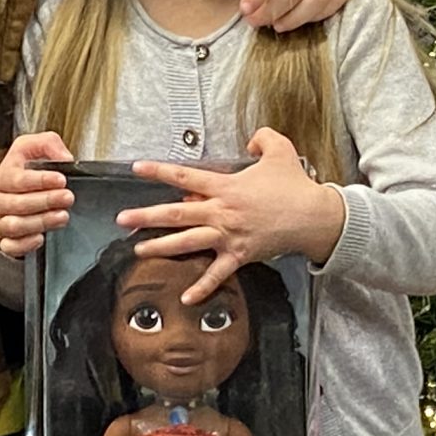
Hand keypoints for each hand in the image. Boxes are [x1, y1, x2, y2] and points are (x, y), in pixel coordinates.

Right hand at [0, 131, 74, 257]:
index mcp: (4, 175)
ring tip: (62, 216)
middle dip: (46, 201)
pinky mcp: (4, 239)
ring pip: (15, 225)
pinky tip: (41, 237)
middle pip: (18, 203)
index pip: (18, 179)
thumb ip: (48, 144)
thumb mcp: (30, 148)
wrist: (2, 198)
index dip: (40, 180)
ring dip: (41, 222)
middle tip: (67, 198)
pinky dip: (25, 244)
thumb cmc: (20, 173)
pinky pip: (11, 246)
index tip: (60, 179)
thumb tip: (65, 157)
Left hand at [124, 128, 346, 299]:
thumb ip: (262, 137)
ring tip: (138, 249)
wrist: (314, 217)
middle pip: (176, 213)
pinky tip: (185, 297)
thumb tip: (251, 139)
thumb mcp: (280, 149)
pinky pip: (217, 274)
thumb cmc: (296, 185)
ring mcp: (229, 235)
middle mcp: (222, 211)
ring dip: (161, 246)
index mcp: (226, 186)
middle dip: (146, 216)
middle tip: (122, 219)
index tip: (137, 169)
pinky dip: (202, 287)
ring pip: (188, 241)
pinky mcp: (240, 255)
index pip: (185, 175)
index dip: (159, 171)